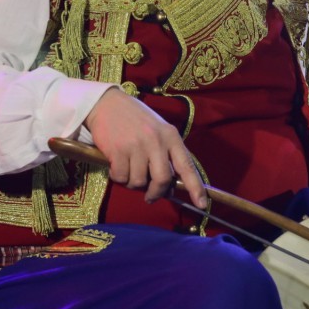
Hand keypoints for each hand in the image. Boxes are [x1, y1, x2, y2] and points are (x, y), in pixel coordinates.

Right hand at [83, 87, 207, 208]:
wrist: (107, 104)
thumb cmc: (135, 119)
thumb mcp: (158, 129)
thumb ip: (166, 153)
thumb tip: (168, 185)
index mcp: (170, 136)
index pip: (187, 166)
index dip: (195, 187)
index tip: (201, 205)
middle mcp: (156, 141)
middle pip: (162, 179)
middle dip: (156, 192)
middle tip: (150, 196)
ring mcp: (136, 146)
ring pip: (139, 181)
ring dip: (133, 183)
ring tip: (128, 170)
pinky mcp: (118, 151)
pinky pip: (121, 177)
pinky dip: (118, 177)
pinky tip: (116, 165)